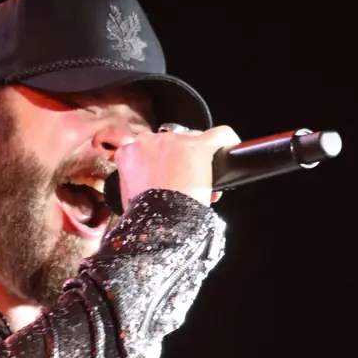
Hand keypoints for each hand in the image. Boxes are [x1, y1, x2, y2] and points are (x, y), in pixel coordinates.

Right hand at [114, 124, 238, 209]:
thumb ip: (136, 181)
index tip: (169, 177)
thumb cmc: (144, 215)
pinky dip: (226, 143)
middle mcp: (150, 141)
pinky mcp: (199, 145)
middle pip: (172, 143)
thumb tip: (150, 185)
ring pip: (194, 140)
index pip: (148, 149)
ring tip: (202, 183)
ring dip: (198, 159)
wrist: (158, 223)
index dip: (162, 163)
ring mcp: (174, 141)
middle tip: (187, 184)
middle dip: (181, 161)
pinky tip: (229, 151)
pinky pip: (220, 135)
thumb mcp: (129, 196)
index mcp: (129, 152)